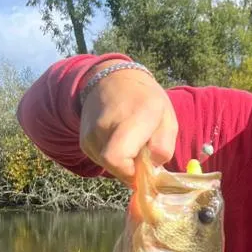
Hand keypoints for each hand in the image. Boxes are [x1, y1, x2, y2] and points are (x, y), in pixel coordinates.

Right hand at [79, 69, 178, 187]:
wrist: (113, 79)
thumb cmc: (146, 101)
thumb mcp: (168, 119)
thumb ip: (163, 146)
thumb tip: (151, 169)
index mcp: (134, 116)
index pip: (117, 157)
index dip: (131, 172)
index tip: (146, 169)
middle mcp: (106, 124)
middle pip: (112, 165)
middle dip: (130, 171)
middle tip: (141, 159)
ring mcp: (90, 132)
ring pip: (107, 165)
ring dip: (122, 164)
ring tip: (131, 145)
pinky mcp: (84, 140)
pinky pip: (100, 160)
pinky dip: (113, 159)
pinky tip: (119, 143)